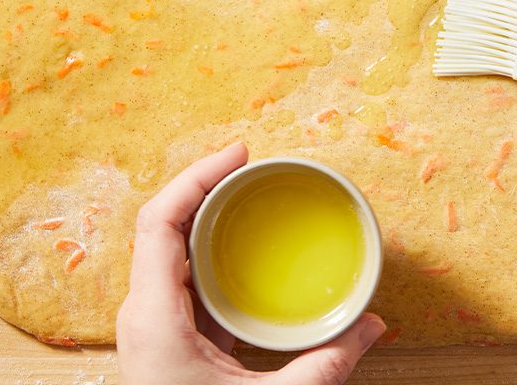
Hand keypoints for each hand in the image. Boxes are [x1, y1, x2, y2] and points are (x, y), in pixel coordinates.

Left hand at [117, 142, 385, 384]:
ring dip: (205, 214)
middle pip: (163, 225)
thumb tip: (373, 325)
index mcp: (154, 319)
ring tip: (246, 192)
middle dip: (205, 185)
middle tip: (251, 164)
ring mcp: (150, 327)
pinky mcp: (164, 341)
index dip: (195, 176)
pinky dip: (208, 249)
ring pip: (168, 249)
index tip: (240, 153)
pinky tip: (238, 248)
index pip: (159, 222)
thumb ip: (326, 364)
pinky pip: (179, 276)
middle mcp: (143, 314)